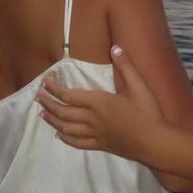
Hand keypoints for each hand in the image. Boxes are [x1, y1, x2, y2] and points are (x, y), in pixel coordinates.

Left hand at [38, 45, 164, 160]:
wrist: (154, 143)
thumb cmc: (148, 113)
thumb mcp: (139, 87)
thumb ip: (126, 67)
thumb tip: (115, 47)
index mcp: (98, 102)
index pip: (68, 95)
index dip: (54, 88)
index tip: (45, 81)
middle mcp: (91, 119)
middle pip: (62, 112)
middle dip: (48, 103)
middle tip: (38, 96)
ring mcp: (94, 134)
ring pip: (66, 128)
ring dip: (52, 120)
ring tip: (42, 113)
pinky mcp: (100, 145)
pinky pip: (77, 143)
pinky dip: (65, 138)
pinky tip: (60, 136)